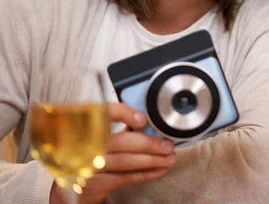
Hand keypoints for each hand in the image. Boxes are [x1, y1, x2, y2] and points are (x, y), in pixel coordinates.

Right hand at [50, 103, 176, 203]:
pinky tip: (160, 169)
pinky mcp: (96, 182)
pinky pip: (126, 177)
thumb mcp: (98, 134)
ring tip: (169, 157)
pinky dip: (146, 173)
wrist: (69, 185)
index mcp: (85, 125)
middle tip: (167, 144)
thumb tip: (149, 122)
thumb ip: (118, 126)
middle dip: (149, 143)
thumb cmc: (88, 152)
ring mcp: (90, 165)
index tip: (143, 118)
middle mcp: (85, 145)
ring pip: (126, 162)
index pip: (103, 113)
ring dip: (152, 160)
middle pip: (121, 141)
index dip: (124, 113)